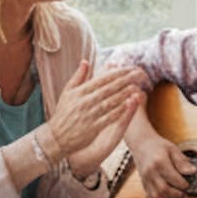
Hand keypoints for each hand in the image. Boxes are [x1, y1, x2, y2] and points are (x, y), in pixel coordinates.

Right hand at [46, 61, 144, 177]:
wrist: (57, 136)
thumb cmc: (63, 113)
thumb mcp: (67, 92)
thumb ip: (78, 76)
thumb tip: (86, 61)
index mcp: (80, 91)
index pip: (102, 79)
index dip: (117, 73)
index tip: (129, 68)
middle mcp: (85, 101)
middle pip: (109, 88)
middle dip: (125, 80)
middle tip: (139, 74)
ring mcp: (89, 114)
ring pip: (111, 101)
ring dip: (125, 94)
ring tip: (137, 87)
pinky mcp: (93, 127)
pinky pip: (110, 117)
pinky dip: (120, 110)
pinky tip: (130, 104)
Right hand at [130, 128, 196, 197]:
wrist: (141, 145)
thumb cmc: (159, 147)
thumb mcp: (173, 149)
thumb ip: (182, 161)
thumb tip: (193, 171)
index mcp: (159, 162)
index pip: (172, 178)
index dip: (183, 184)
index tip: (189, 185)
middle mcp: (150, 173)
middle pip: (163, 190)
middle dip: (177, 196)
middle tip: (186, 195)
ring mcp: (146, 181)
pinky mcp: (144, 187)